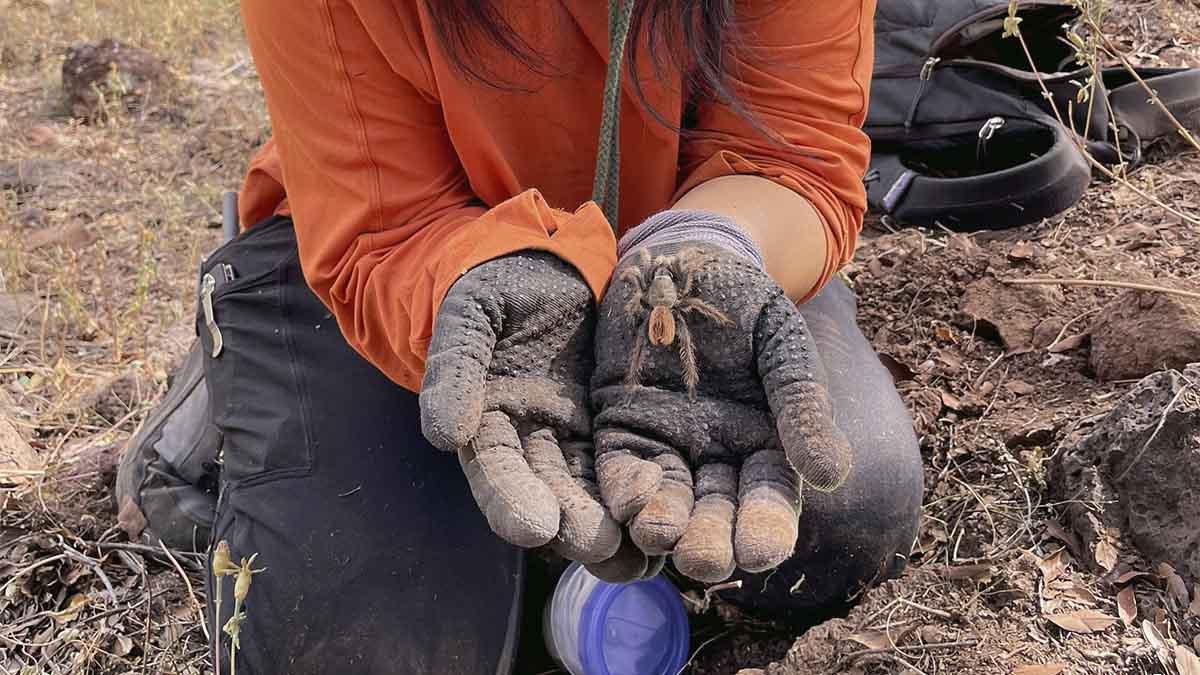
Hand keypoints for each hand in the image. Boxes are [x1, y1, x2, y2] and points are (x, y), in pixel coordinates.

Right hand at [420, 252, 620, 562]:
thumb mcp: (472, 314)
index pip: (495, 469)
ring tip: (639, 559)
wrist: (546, 262)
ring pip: (589, 494)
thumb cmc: (499, 282)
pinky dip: (640, 500)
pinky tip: (665, 526)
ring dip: (611, 530)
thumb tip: (443, 436)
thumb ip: (456, 368)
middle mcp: (528, 441)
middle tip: (600, 547)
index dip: (511, 499)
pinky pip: (624, 470)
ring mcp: (572, 437)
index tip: (535, 528)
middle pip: (547, 494)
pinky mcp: (611, 428)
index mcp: (486, 420)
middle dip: (571, 525)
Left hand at [590, 242, 851, 582]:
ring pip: (667, 503)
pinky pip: (622, 470)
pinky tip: (630, 501)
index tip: (761, 550)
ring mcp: (667, 445)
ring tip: (662, 535)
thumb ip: (800, 405)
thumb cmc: (748, 301)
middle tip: (705, 558)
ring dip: (664, 525)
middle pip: (715, 515)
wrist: (685, 257)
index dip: (766, 528)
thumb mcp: (783, 345)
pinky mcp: (621, 429)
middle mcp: (717, 458)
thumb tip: (829, 474)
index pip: (769, 502)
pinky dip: (625, 490)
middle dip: (711, 541)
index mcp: (767, 446)